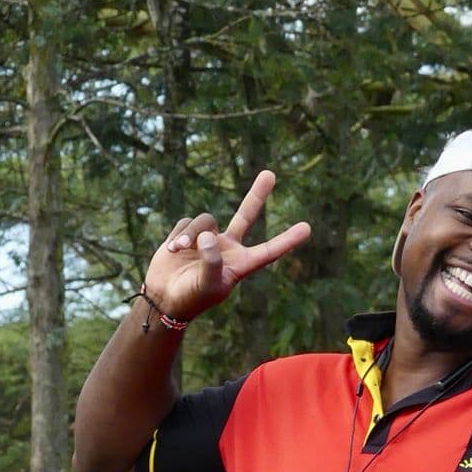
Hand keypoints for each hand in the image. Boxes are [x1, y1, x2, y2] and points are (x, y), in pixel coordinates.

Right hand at [143, 170, 310, 320]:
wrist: (164, 297)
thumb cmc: (191, 297)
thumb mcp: (206, 284)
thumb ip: (212, 261)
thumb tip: (209, 235)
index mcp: (240, 264)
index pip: (268, 251)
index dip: (286, 240)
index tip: (307, 228)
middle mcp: (228, 248)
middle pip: (246, 216)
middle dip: (257, 195)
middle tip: (270, 174)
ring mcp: (208, 239)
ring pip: (205, 221)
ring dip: (190, 235)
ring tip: (178, 251)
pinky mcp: (188, 233)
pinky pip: (186, 223)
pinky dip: (178, 236)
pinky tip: (171, 251)